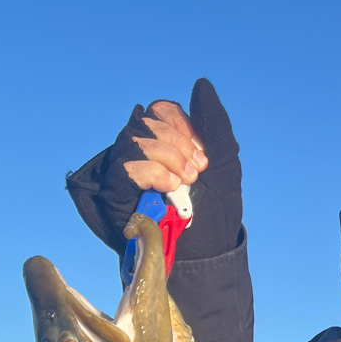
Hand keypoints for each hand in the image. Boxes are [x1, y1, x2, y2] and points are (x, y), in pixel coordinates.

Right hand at [67, 80, 241, 261]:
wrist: (206, 256)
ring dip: (165, 156)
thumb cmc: (215, 217)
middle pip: (146, 121)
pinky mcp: (115, 195)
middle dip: (176, 143)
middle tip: (197, 172)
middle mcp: (143, 155)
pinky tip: (170, 186)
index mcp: (166, 145)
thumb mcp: (225, 165)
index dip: (180, 124)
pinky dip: (151, 171)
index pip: (160, 111)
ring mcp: (127, 174)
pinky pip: (123, 167)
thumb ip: (215, 124)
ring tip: (185, 181)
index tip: (202, 153)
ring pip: (133, 139)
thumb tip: (201, 85)